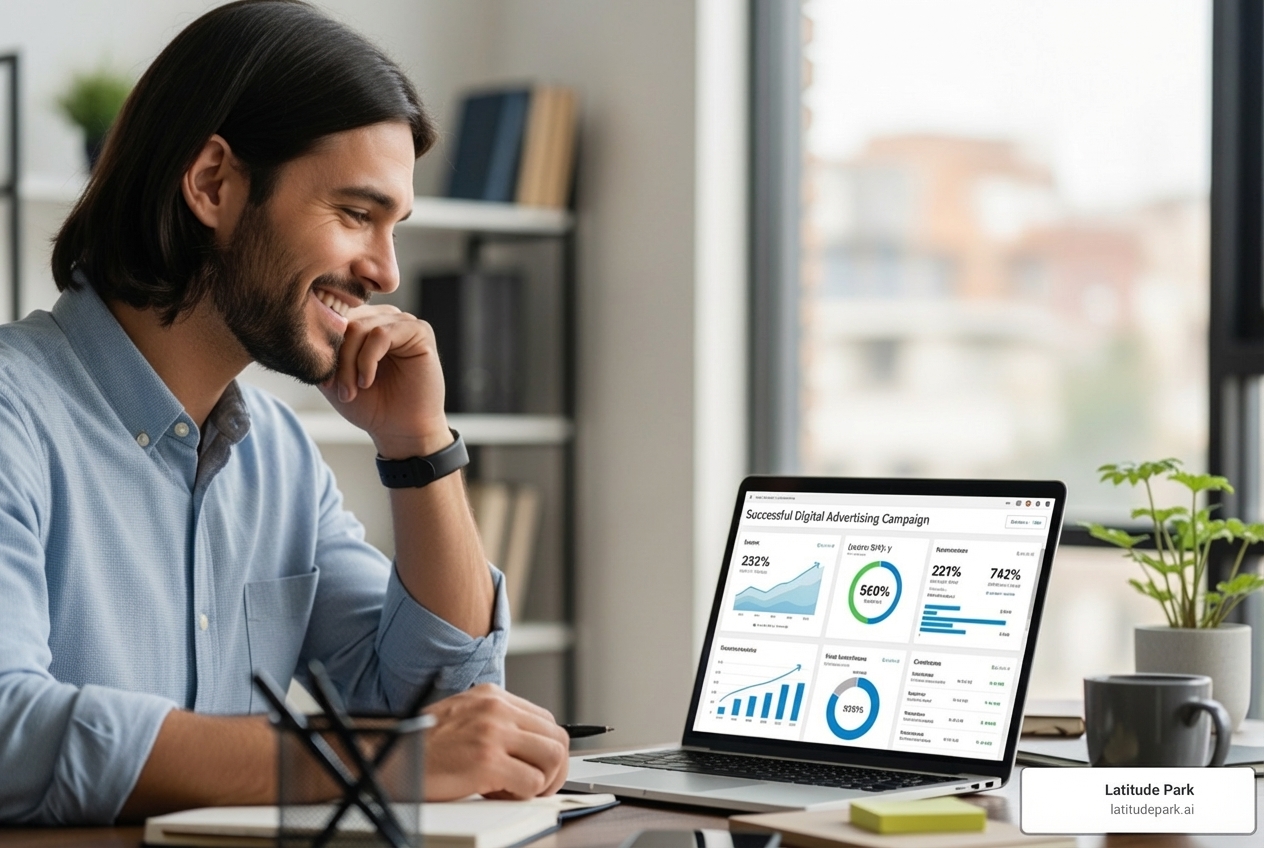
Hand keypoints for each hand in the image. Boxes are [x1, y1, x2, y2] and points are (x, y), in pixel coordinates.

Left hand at [319, 305, 450, 457]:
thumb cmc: (371, 405)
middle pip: (345, 321)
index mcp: (365, 323)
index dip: (323, 346)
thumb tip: (304, 332)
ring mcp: (402, 322)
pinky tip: (367, 382)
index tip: (324, 382)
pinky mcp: (419, 331)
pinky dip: (368, 360)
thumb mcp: (334, 377)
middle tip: (337, 388)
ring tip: (352, 390)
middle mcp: (384, 317)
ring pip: (360, 327)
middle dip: (336, 357)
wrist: (400, 430)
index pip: (334, 317)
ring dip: (350, 362)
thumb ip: (322, 353)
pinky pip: (381, 334)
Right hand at [422, 684, 569, 799]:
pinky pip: (531, 784)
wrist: (390, 757)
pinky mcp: (487, 761)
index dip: (547, 750)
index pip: (546, 721)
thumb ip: (497, 723)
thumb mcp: (465, 718)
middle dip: (554, 769)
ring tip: (515, 790)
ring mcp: (493, 733)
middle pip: (557, 738)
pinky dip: (522, 796)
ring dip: (541, 783)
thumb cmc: (425, 746)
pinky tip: (496, 794)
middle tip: (536, 786)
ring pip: (552, 759)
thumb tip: (531, 746)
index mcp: (492, 696)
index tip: (538, 768)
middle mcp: (496, 709)